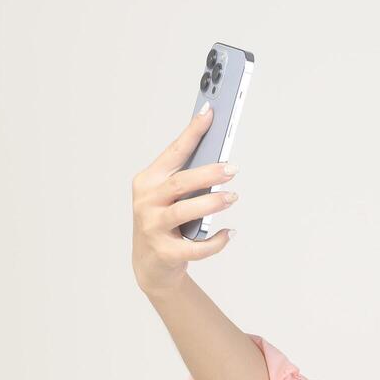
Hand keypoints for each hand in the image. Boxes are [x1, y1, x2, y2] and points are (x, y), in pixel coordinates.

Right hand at [130, 104, 238, 295]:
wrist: (151, 265)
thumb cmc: (165, 223)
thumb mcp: (169, 198)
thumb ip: (187, 180)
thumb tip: (219, 160)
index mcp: (148, 181)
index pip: (173, 152)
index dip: (192, 132)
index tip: (210, 114)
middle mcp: (146, 201)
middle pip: (180, 183)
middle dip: (209, 174)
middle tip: (232, 169)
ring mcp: (152, 227)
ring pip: (185, 212)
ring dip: (212, 203)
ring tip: (232, 197)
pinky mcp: (164, 252)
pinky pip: (195, 246)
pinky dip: (216, 241)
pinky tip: (229, 234)